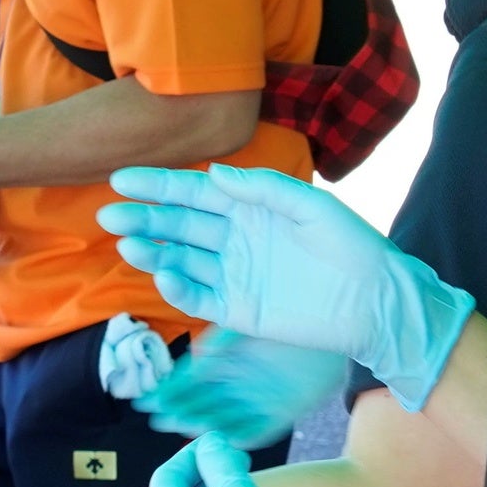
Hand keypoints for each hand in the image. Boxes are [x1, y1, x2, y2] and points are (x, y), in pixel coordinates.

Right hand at [100, 165, 475, 408]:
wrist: (378, 301)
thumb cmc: (353, 247)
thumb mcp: (312, 207)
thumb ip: (264, 189)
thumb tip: (213, 175)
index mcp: (250, 208)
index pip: (193, 193)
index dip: (157, 185)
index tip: (120, 180)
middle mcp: (235, 239)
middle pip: (178, 227)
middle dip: (142, 219)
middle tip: (108, 216)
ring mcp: (234, 275)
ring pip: (181, 262)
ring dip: (152, 253)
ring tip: (127, 245)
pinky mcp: (239, 311)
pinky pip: (199, 299)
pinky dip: (178, 289)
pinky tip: (162, 276)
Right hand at [143, 330, 347, 450]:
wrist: (338, 317)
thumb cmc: (291, 309)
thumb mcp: (246, 323)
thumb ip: (221, 339)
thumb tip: (194, 354)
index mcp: (226, 361)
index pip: (188, 381)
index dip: (168, 391)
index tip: (146, 399)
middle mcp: (239, 383)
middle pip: (201, 403)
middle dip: (177, 410)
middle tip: (156, 416)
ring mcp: (260, 399)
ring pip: (223, 419)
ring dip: (200, 424)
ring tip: (179, 425)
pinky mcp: (285, 412)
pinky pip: (259, 430)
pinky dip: (241, 435)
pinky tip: (223, 436)